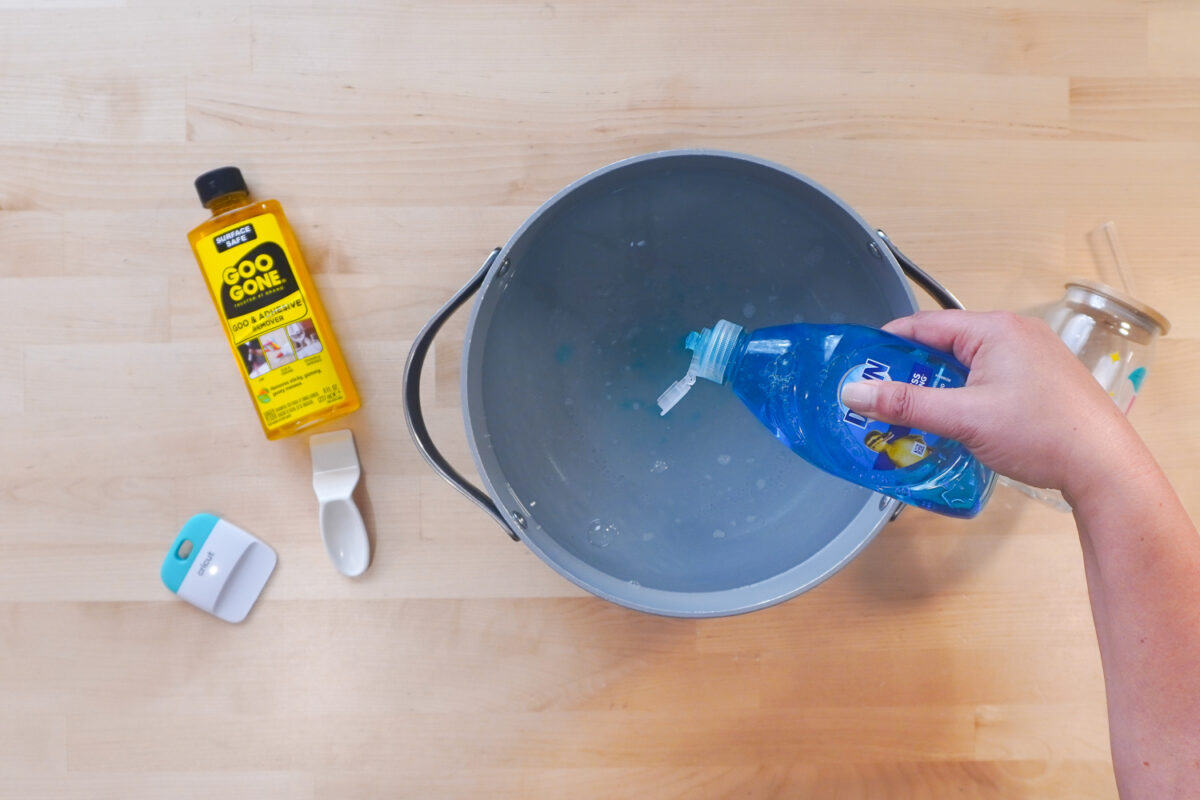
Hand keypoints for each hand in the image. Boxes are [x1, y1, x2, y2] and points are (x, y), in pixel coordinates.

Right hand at [839, 310, 1150, 501]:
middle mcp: (1014, 333)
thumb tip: (854, 391)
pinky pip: (987, 378)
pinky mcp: (1039, 380)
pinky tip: (950, 422)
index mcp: (994, 329)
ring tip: (908, 414)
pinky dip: (962, 395)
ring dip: (936, 387)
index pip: (925, 324)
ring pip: (966, 364)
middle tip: (879, 397)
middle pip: (944, 344)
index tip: (860, 365)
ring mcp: (1031, 356)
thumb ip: (905, 404)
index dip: (888, 344)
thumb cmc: (1040, 433)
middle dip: (910, 371)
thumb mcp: (963, 418)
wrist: (1104, 465)